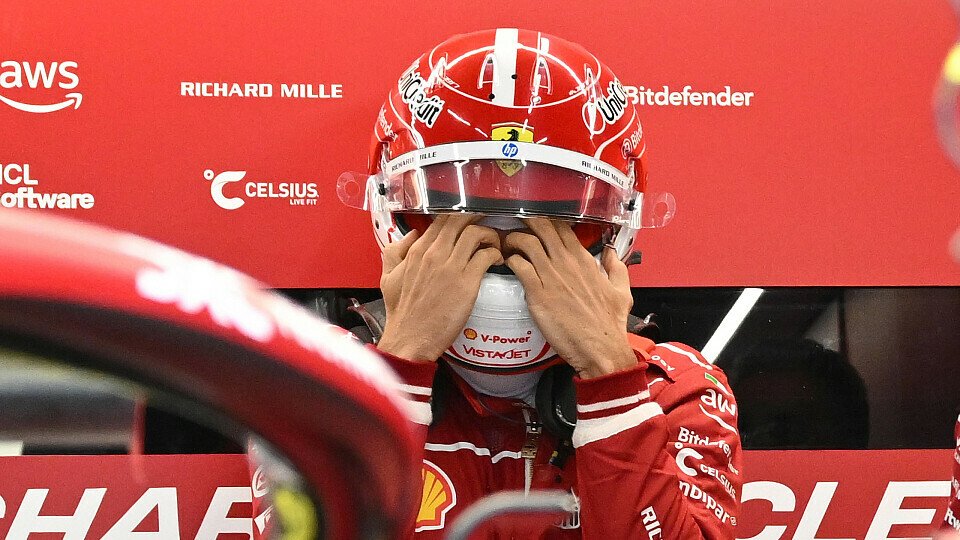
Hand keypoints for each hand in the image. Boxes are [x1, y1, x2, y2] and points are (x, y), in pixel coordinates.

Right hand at [377, 214, 502, 361]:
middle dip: (477, 216)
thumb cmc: (402, 313)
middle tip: (487, 222)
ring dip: (490, 235)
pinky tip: (497, 261)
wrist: (410, 338)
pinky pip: (486, 255)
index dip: (459, 214)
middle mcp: (434, 254)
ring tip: (494, 244)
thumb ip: (395, 252)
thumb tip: (413, 234)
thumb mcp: (388, 278)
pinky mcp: (466, 282)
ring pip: (476, 233)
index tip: (469, 218)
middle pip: (460, 219)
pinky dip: (495, 254)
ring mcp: (451, 267)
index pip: (441, 219)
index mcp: (417, 251)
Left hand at [503, 218, 637, 378]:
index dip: (547, 220)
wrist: (600, 348)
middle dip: (526, 220)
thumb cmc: (608, 324)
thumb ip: (616, 268)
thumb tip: (611, 253)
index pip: (563, 227)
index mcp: (584, 260)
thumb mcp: (621, 290)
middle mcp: (566, 262)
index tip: (538, 222)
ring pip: (526, 241)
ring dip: (513, 239)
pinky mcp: (537, 293)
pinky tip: (507, 263)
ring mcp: (551, 276)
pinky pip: (518, 265)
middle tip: (516, 224)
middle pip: (542, 226)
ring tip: (507, 244)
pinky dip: (509, 260)